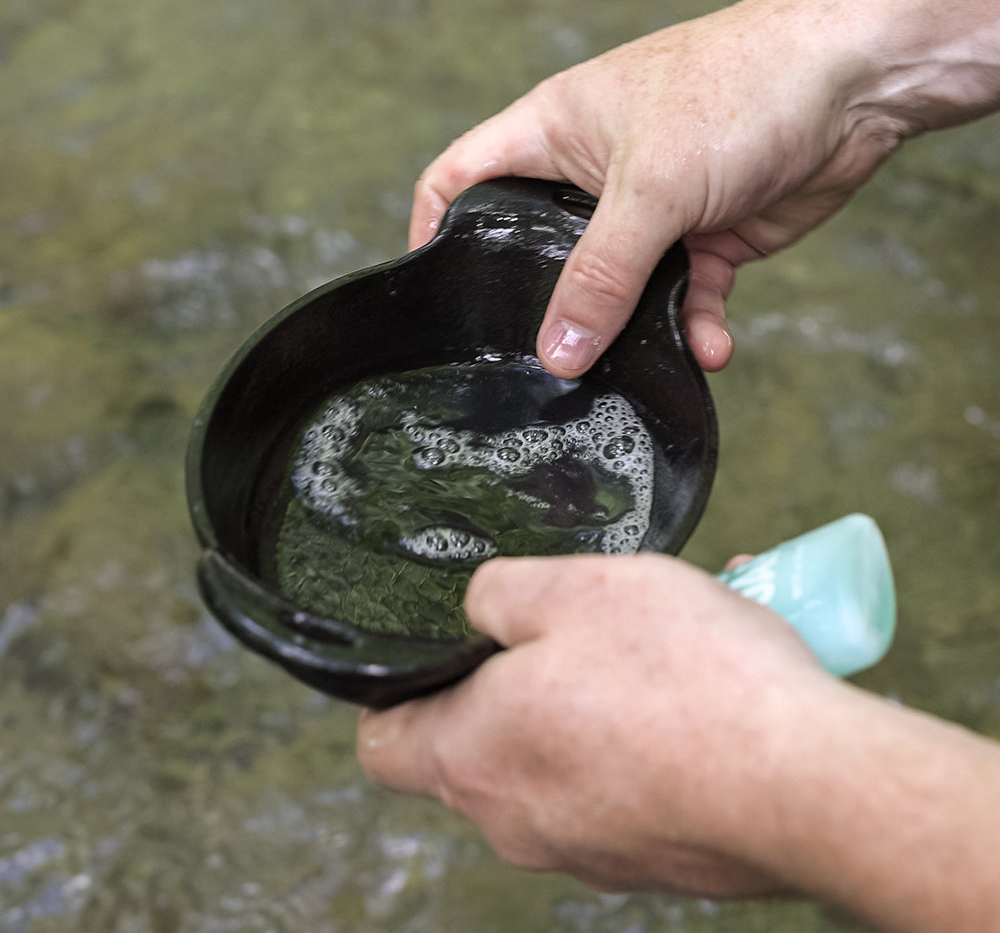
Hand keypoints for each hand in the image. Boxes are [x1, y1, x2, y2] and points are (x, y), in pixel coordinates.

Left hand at [357, 553, 830, 898]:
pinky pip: (625, 783)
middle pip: (483, 745)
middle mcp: (518, 821)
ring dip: (594, 701)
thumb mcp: (570, 588)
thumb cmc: (680, 679)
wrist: (809, 783)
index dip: (398, 692)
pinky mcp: (654, 858)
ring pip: (563, 759)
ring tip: (655, 648)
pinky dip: (645, 738)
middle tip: (576, 628)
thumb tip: (482, 608)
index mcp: (474, 758)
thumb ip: (497, 593)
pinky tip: (698, 691)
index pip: (384, 743)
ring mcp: (589, 849)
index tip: (443, 654)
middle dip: (520, 681)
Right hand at [409, 0, 898, 376]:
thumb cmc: (742, 87)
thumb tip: (557, 350)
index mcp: (552, 133)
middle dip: (544, 305)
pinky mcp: (702, 239)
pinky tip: (708, 346)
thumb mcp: (651, 186)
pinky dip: (691, 328)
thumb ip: (600, 275)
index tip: (434, 289)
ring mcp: (648, 211)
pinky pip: (680, 300)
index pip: (462, 177)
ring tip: (636, 367)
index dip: (433, 228)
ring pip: (615, 289)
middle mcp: (591, 173)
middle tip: (542, 357)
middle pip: (539, 252)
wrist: (859, 82)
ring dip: (629, 331)